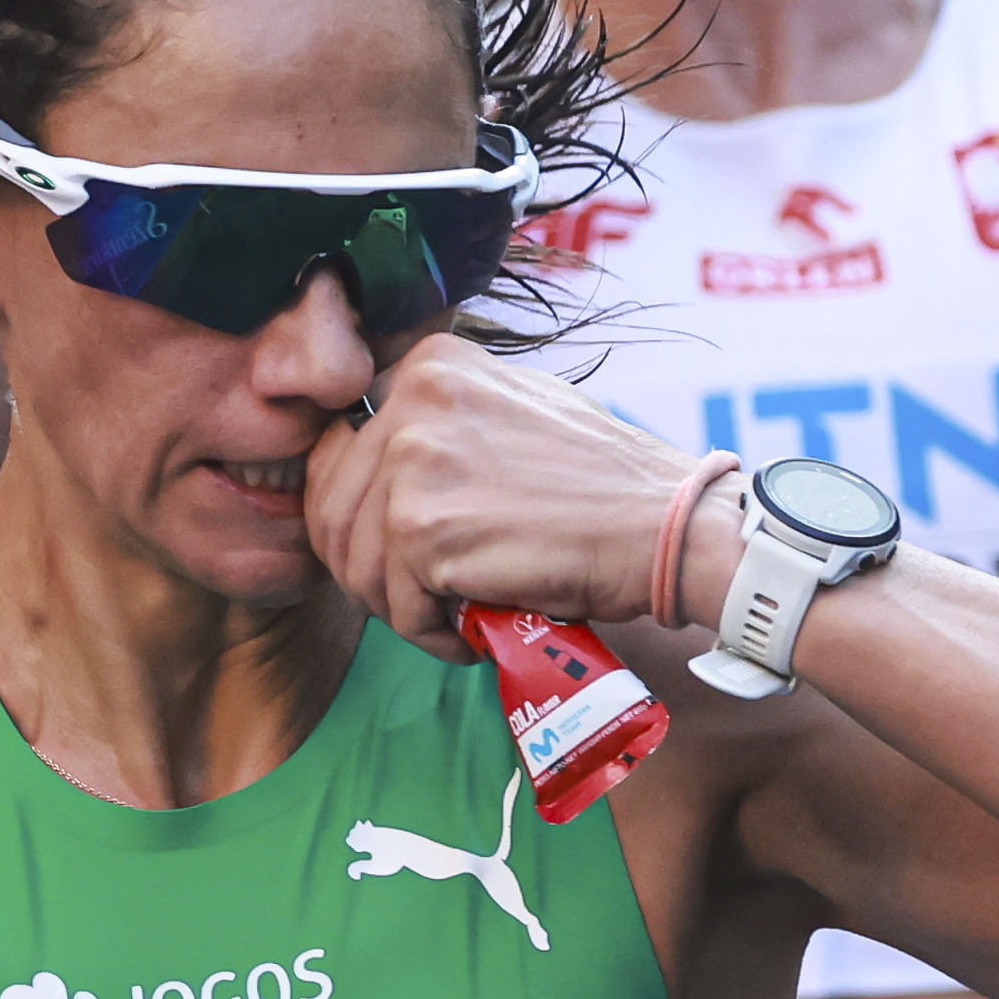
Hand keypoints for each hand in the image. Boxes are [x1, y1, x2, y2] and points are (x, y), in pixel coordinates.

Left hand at [304, 332, 682, 646]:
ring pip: (355, 561)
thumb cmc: (607, 484)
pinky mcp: (420, 528)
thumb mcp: (517, 412)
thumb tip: (379, 473)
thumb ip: (447, 425)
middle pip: (332, 505)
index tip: (397, 550)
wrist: (666, 525)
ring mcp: (412, 461)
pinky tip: (472, 633)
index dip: (361, 511)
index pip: (342, 446)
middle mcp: (412, 399)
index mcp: (432, 364)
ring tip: (453, 620)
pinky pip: (396, 603)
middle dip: (368, 567)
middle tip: (417, 599)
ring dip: (401, 607)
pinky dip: (431, 634)